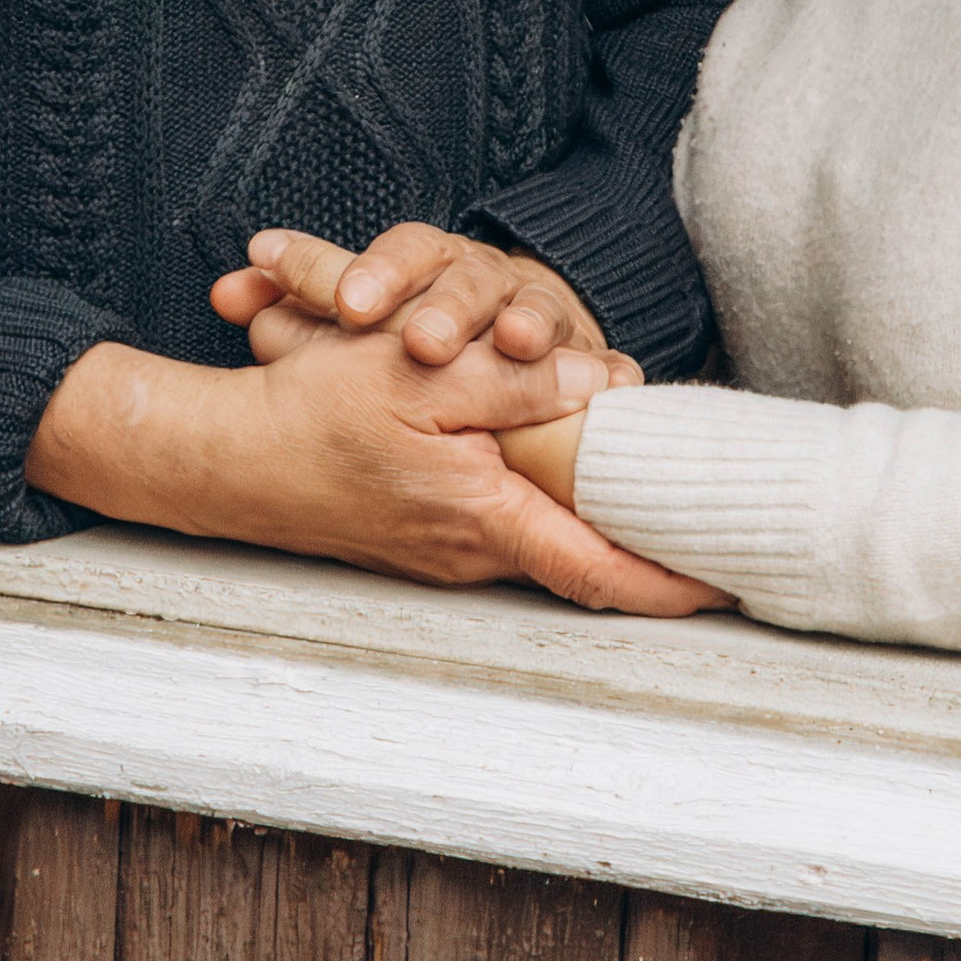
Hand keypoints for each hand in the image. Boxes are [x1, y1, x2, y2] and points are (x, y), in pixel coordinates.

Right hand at [26, 327, 720, 613]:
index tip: (736, 584)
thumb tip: (599, 389)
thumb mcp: (414, 376)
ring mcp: (447, 551)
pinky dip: (555, 511)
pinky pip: (512, 529)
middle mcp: (472, 550)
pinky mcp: (426, 537)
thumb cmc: (311, 412)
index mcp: (482, 516)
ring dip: (603, 524)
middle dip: (654, 549)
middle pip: (586, 560)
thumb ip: (511, 383)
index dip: (672, 582)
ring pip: (549, 541)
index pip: (599, 571)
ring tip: (669, 496)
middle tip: (727, 528)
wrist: (225, 460)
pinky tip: (577, 474)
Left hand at [210, 221, 608, 369]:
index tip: (346, 303)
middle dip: (444, 309)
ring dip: (525, 328)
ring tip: (514, 345)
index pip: (401, 252)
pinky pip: (605, 360)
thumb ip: (298, 300)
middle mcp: (486, 279)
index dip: (373, 273)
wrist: (519, 318)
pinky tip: (616, 382)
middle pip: (467, 281)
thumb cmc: (426, 315)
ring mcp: (540, 312)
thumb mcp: (364, 302)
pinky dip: (612, 372)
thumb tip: (225, 290)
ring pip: (536, 310)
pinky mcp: (588, 353)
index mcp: (430, 261)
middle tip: (420, 341)